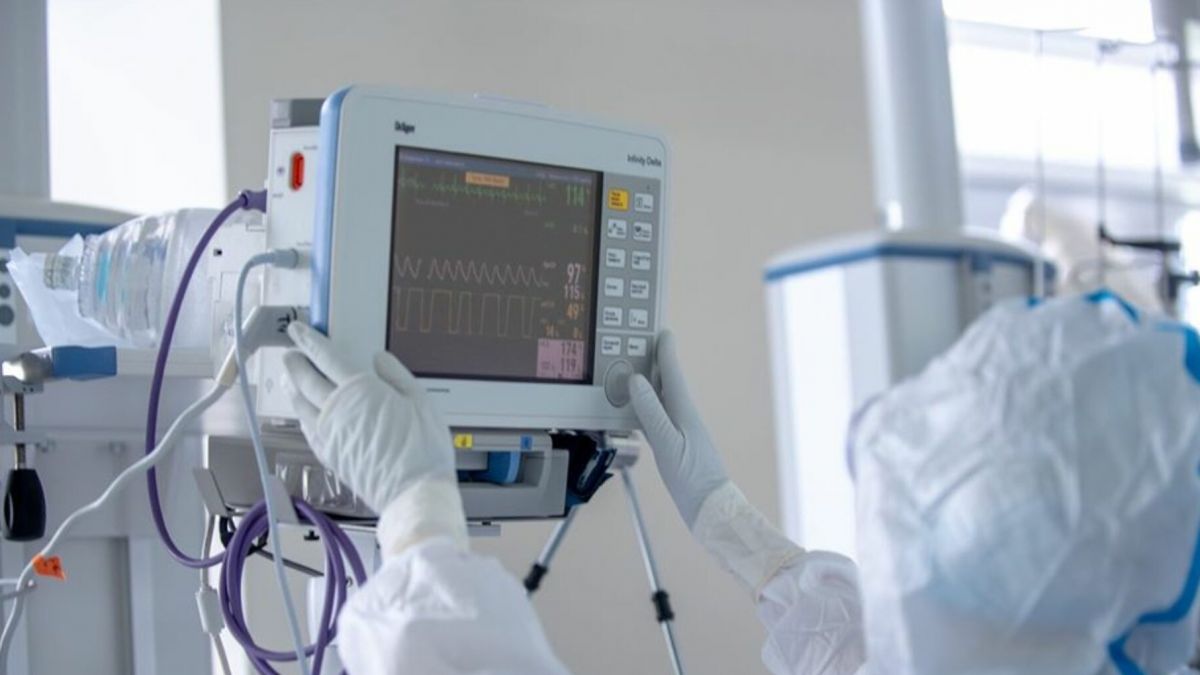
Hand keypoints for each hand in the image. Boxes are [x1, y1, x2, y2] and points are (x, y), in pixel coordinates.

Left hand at [283, 323, 465, 554]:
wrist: (414, 493)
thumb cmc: (423, 449)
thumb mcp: (422, 402)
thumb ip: (397, 376)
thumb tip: (379, 359)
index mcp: (360, 390)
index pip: (326, 358)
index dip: (309, 341)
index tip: (298, 330)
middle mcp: (337, 410)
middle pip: (306, 380)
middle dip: (296, 363)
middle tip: (291, 353)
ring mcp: (330, 434)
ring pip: (301, 405)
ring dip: (294, 389)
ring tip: (293, 380)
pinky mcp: (330, 455)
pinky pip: (307, 429)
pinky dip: (301, 416)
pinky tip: (304, 414)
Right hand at [628, 330, 728, 527]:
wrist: (711, 509)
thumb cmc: (693, 479)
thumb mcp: (667, 444)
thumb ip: (652, 411)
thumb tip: (637, 379)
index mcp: (684, 412)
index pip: (673, 374)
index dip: (666, 352)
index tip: (661, 332)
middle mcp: (685, 417)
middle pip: (668, 383)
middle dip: (656, 363)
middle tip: (642, 344)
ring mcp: (682, 431)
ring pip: (663, 399)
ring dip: (651, 384)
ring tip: (636, 371)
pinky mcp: (678, 446)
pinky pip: (659, 417)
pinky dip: (648, 407)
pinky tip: (639, 411)